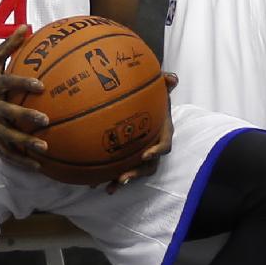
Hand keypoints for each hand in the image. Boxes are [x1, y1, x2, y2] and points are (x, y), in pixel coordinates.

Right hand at [0, 27, 48, 165]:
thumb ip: (9, 44)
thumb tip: (28, 26)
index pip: (8, 83)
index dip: (23, 84)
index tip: (41, 85)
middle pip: (7, 113)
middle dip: (25, 117)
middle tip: (45, 120)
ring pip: (7, 137)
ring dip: (25, 144)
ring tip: (45, 148)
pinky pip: (6, 151)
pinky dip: (21, 160)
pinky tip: (39, 166)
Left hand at [105, 74, 175, 192]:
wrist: (146, 104)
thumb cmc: (153, 98)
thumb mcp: (159, 89)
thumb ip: (165, 84)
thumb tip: (172, 77)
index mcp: (162, 134)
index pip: (164, 145)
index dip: (157, 151)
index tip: (145, 154)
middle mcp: (153, 148)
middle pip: (149, 165)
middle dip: (136, 173)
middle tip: (123, 177)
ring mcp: (141, 155)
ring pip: (135, 172)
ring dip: (123, 180)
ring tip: (110, 187)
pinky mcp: (129, 159)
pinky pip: (121, 170)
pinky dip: (108, 179)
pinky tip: (93, 185)